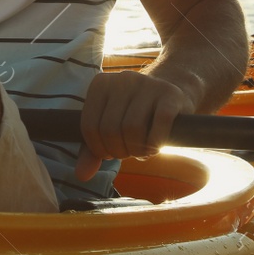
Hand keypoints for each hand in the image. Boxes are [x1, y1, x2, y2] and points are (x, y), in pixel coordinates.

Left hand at [74, 69, 192, 179]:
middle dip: (119, 151)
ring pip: (133, 128)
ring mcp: (147, 84)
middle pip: (110, 129)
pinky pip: (159, 125)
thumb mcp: (110, 130)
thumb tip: (81, 175)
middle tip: (128, 153)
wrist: (172, 96)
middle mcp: (122, 79)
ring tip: (141, 151)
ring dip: (137, 150)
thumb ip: (92, 151)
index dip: (99, 149)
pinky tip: (155, 146)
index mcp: (101, 84)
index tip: (110, 152)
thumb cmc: (135, 117)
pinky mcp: (170, 94)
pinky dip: (155, 144)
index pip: (89, 126)